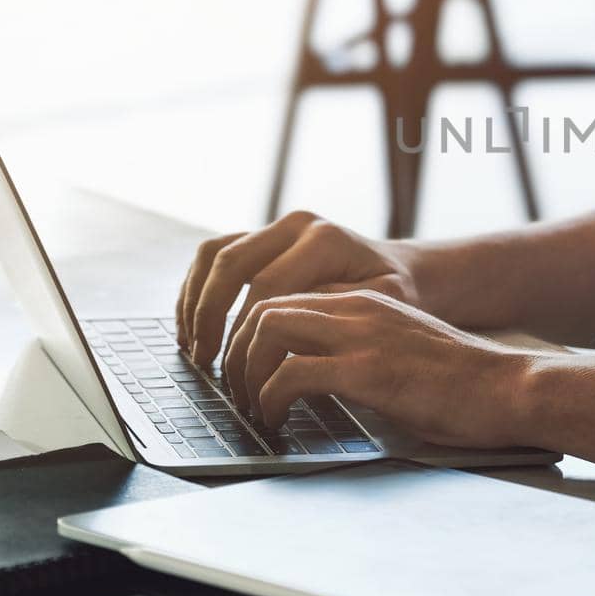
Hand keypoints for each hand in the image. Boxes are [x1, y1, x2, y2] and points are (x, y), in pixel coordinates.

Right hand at [175, 211, 419, 367]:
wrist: (403, 270)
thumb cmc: (395, 293)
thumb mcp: (383, 303)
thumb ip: (338, 309)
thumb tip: (289, 325)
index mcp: (324, 240)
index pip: (267, 286)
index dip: (246, 331)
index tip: (238, 370)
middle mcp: (296, 225)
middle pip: (231, 263)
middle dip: (209, 314)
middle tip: (204, 360)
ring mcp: (276, 227)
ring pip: (214, 253)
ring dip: (194, 300)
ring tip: (191, 345)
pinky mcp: (263, 236)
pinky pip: (214, 253)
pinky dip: (196, 288)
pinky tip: (192, 325)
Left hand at [228, 288, 537, 446]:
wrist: (511, 387)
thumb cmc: (465, 384)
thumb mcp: (403, 354)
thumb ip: (362, 354)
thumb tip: (317, 385)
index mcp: (366, 302)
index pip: (286, 301)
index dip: (255, 338)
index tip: (248, 375)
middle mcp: (357, 308)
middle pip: (264, 308)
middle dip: (236, 352)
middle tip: (236, 393)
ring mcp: (360, 335)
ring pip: (265, 331)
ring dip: (245, 373)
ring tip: (251, 409)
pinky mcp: (366, 370)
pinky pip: (288, 375)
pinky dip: (270, 400)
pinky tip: (278, 423)